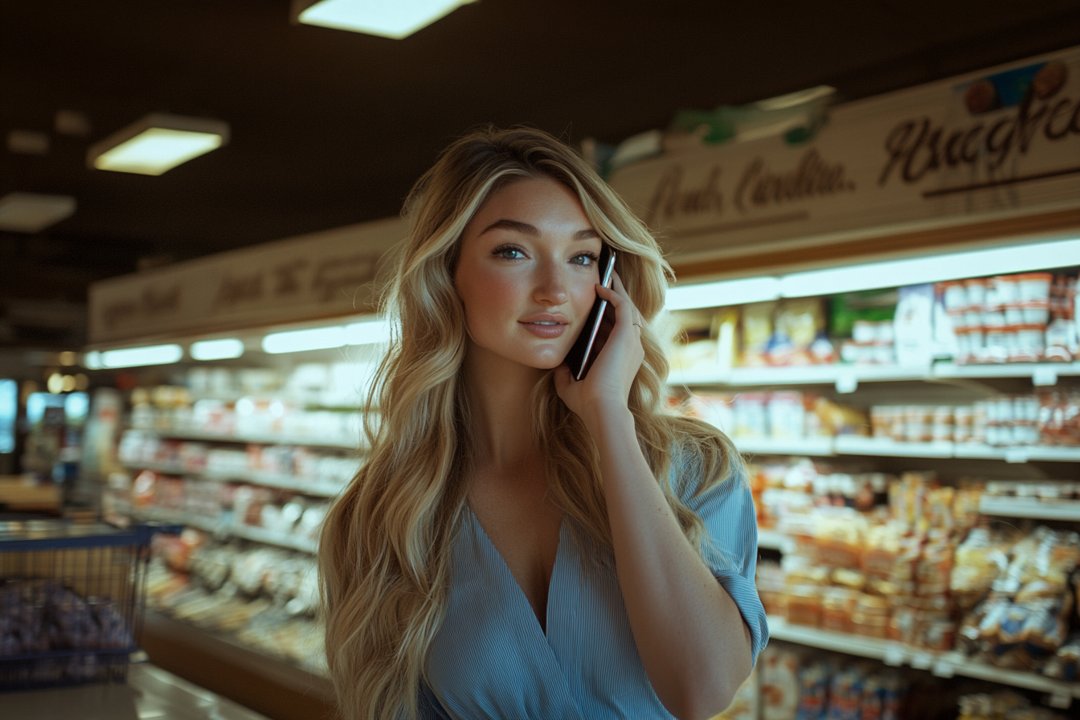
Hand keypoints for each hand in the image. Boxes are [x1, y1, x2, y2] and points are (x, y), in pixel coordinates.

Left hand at [555, 271, 644, 423]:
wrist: (601, 409)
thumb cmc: (588, 403)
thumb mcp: (570, 384)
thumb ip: (566, 373)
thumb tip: (560, 363)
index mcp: (622, 358)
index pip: (616, 330)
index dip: (606, 315)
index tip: (595, 302)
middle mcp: (632, 347)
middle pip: (625, 314)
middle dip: (616, 295)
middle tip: (606, 278)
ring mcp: (632, 340)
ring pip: (627, 306)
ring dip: (617, 289)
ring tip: (607, 273)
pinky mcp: (626, 335)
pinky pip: (622, 306)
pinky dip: (613, 294)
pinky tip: (599, 286)